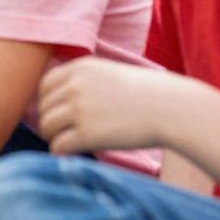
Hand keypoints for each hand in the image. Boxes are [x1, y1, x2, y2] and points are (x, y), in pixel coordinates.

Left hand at [37, 58, 185, 156]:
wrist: (175, 109)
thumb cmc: (148, 94)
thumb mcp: (111, 74)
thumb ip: (83, 81)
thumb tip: (53, 99)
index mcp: (80, 68)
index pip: (45, 85)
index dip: (50, 102)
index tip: (63, 113)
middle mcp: (75, 86)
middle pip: (43, 108)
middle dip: (53, 121)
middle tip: (70, 131)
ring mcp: (80, 110)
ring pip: (46, 127)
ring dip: (56, 137)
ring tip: (73, 141)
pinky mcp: (87, 134)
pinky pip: (57, 146)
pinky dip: (62, 152)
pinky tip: (76, 152)